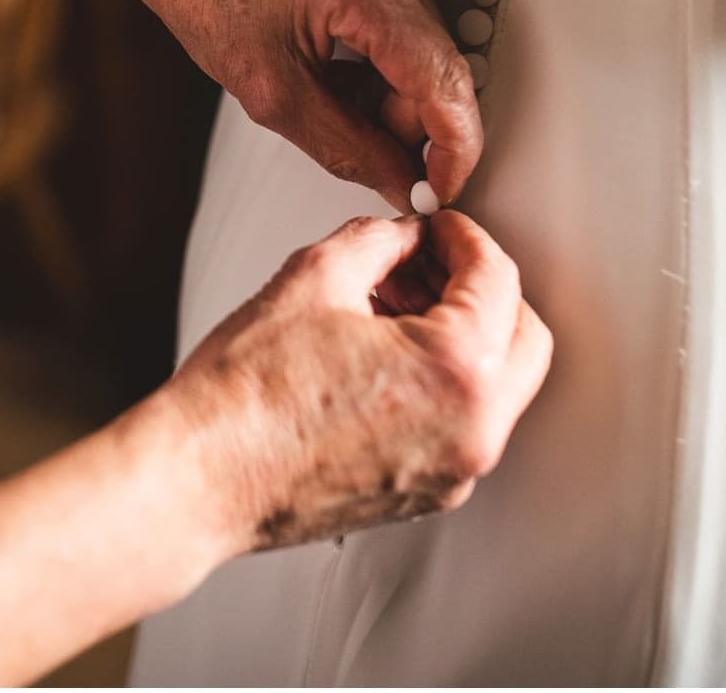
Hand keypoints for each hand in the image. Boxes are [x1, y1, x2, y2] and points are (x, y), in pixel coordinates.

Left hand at [89, 0, 482, 210]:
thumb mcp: (271, 93)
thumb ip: (345, 147)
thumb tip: (403, 184)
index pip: (442, 80)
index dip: (452, 148)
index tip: (440, 191)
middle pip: (440, 70)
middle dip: (411, 126)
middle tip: (368, 155)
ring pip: (429, 56)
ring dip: (394, 100)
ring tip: (329, 99)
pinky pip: (412, 32)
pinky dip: (385, 71)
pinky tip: (338, 74)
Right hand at [160, 212, 551, 552]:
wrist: (200, 478)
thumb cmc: (244, 396)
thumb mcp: (315, 276)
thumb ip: (380, 241)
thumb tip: (405, 237)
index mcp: (457, 371)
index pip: (498, 281)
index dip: (466, 239)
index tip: (440, 229)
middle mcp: (471, 431)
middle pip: (525, 339)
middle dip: (483, 290)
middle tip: (430, 263)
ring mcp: (453, 472)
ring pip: (499, 387)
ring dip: (466, 338)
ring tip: (394, 308)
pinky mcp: (425, 495)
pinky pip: (463, 425)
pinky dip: (443, 384)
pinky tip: (384, 357)